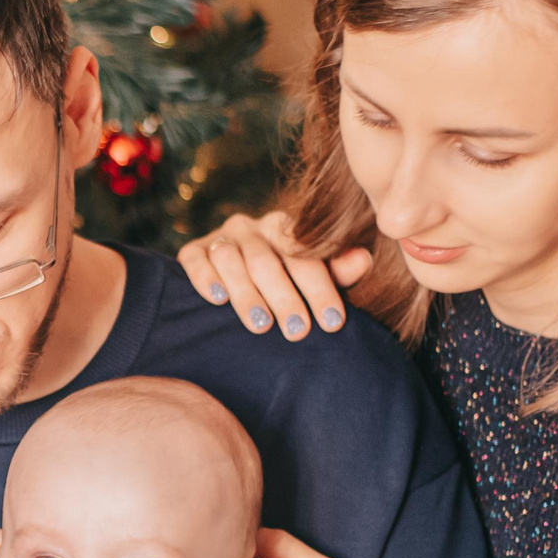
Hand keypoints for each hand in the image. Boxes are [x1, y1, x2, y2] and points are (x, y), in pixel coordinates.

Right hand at [177, 209, 372, 338]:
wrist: (234, 275)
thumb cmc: (284, 282)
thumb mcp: (312, 276)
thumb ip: (336, 270)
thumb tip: (364, 260)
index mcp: (286, 229)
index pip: (305, 256)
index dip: (320, 289)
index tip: (332, 322)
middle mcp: (253, 227)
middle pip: (267, 260)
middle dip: (284, 297)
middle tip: (297, 330)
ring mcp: (221, 237)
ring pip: (231, 259)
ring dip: (246, 294)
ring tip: (261, 325)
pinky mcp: (193, 249)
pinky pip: (195, 259)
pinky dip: (204, 277)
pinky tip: (217, 299)